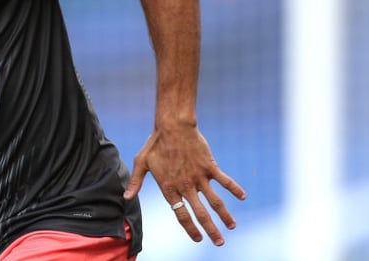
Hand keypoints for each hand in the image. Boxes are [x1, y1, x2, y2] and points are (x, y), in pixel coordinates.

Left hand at [123, 124, 245, 245]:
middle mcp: (186, 186)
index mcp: (170, 188)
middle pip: (201, 214)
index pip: (181, 214)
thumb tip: (126, 198)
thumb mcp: (141, 163)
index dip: (190, 228)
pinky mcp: (209, 166)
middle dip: (211, 230)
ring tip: (232, 227)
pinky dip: (234, 188)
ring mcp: (199, 177)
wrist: (172, 126)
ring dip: (225, 215)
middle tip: (219, 242)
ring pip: (215, 201)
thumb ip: (136, 182)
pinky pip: (224, 180)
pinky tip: (243, 197)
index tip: (198, 238)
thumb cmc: (155, 144)